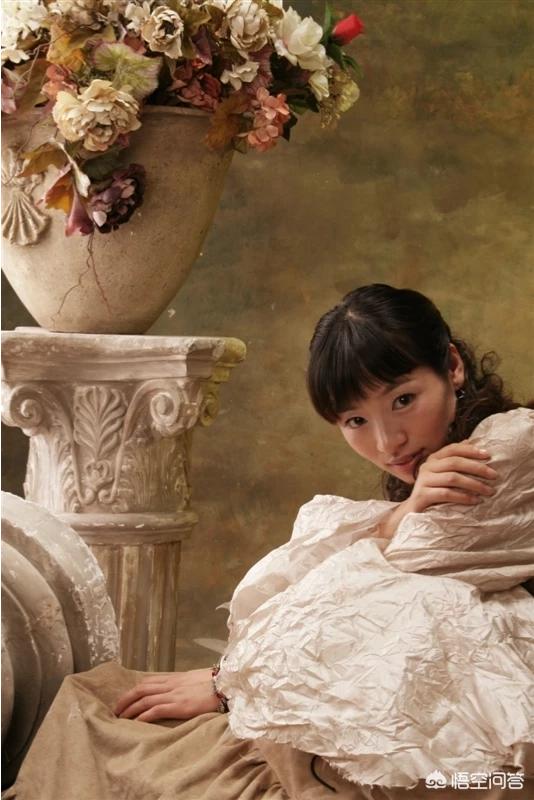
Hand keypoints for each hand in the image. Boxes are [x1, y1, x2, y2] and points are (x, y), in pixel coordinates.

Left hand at [113, 668, 218, 721]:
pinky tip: (135, 723)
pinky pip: (155, 709)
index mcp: (174, 678)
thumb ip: (183, 685)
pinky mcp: (178, 705)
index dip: (133, 690)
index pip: (147, 682)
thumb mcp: (194, 680)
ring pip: (144, 699)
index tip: (125, 699)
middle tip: (116, 710)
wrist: (225, 684)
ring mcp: (173, 694)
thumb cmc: (214, 683)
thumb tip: (177, 692)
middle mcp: (170, 685)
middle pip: (141, 689)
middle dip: (126, 699)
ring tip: (120, 718)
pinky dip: (143, 716)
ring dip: (130, 709)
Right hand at [379, 442, 496, 538]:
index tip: (488, 456)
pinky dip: (463, 497)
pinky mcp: (422, 495)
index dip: (470, 450)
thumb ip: (454, 459)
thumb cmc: (433, 492)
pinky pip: (446, 494)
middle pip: (455, 462)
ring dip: (474, 484)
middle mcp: (426, 467)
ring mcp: (423, 481)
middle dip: (477, 468)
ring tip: (489, 491)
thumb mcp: (443, 474)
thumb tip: (469, 441)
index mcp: (433, 459)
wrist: (414, 512)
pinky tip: (475, 501)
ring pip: (452, 478)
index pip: (452, 449)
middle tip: (495, 476)